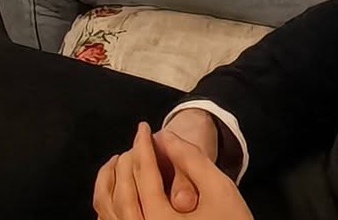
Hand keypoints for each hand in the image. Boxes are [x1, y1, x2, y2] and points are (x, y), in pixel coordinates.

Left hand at [95, 122, 249, 218]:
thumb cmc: (231, 219)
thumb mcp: (219, 187)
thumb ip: (192, 160)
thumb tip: (166, 136)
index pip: (145, 176)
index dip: (143, 146)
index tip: (143, 126)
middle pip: (124, 192)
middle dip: (126, 163)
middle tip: (136, 144)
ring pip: (108, 209)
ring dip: (108, 182)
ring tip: (117, 162)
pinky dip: (106, 203)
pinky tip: (112, 189)